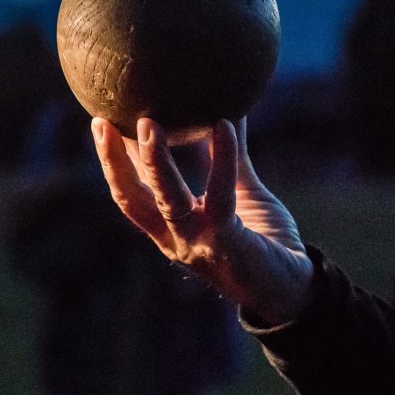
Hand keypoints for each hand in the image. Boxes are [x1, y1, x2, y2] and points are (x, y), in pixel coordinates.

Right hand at [92, 115, 312, 324]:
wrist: (293, 287)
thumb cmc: (263, 239)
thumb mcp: (239, 190)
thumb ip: (228, 156)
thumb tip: (227, 107)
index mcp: (168, 226)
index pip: (129, 192)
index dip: (112, 159)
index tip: (100, 122)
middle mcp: (173, 237)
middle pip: (131, 199)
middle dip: (113, 161)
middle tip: (103, 122)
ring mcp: (197, 241)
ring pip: (165, 201)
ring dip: (154, 163)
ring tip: (148, 125)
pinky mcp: (227, 242)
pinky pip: (220, 196)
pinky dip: (221, 159)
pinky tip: (225, 125)